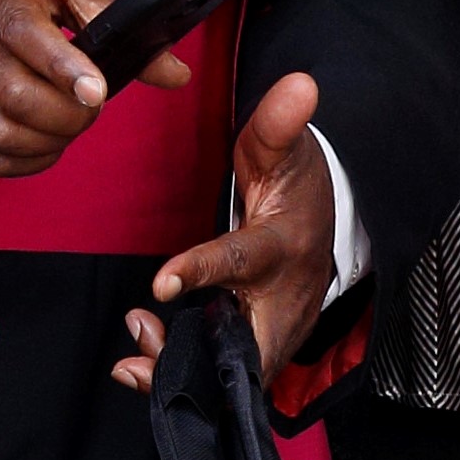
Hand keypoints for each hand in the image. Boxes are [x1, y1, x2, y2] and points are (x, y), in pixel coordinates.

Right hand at [0, 0, 154, 177]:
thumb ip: (109, 21)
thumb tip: (173, 72)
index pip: (24, 32)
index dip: (62, 64)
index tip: (96, 87)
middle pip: (15, 93)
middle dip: (66, 113)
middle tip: (90, 104)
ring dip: (47, 140)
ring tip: (69, 122)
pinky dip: (22, 161)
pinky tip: (42, 143)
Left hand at [114, 72, 338, 385]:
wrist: (327, 221)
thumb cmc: (299, 184)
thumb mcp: (286, 149)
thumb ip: (279, 121)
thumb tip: (299, 83)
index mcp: (283, 246)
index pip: (240, 259)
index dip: (201, 271)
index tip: (162, 282)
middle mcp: (283, 300)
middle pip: (242, 346)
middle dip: (195, 362)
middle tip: (140, 359)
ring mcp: (275, 329)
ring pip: (231, 369)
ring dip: (180, 369)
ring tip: (133, 361)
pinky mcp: (261, 343)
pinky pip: (224, 371)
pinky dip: (185, 376)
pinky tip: (142, 366)